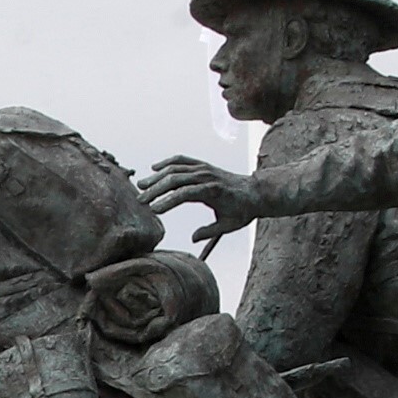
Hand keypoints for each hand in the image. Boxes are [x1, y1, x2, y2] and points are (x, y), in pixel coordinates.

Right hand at [138, 155, 263, 249]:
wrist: (256, 191)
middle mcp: (207, 176)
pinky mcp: (203, 165)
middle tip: (141, 201)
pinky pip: (182, 160)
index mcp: (213, 190)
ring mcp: (204, 168)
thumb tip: (193, 237)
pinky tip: (154, 168)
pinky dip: (167, 162)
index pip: (184, 194)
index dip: (168, 201)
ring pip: (175, 168)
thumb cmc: (243, 210)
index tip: (153, 211)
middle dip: (155, 190)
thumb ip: (210, 232)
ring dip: (157, 177)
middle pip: (175, 179)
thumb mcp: (229, 225)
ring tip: (141, 186)